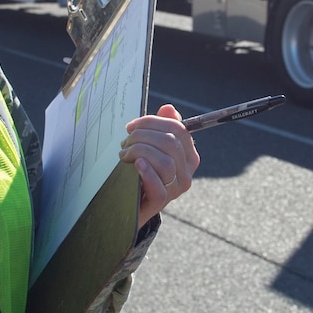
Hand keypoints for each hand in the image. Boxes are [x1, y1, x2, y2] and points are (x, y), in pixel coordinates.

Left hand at [121, 104, 199, 227]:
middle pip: (170, 143)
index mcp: (188, 156)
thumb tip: (168, 108)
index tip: (132, 126)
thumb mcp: (150, 148)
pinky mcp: (161, 203)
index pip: (178, 129)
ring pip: (166, 163)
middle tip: (125, 143)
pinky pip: (160, 187)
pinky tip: (136, 166)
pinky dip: (147, 174)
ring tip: (124, 155)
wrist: (127, 205)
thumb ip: (161, 128)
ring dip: (140, 152)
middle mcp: (186, 172)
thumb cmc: (139, 172)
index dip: (153, 122)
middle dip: (142, 136)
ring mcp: (175, 189)